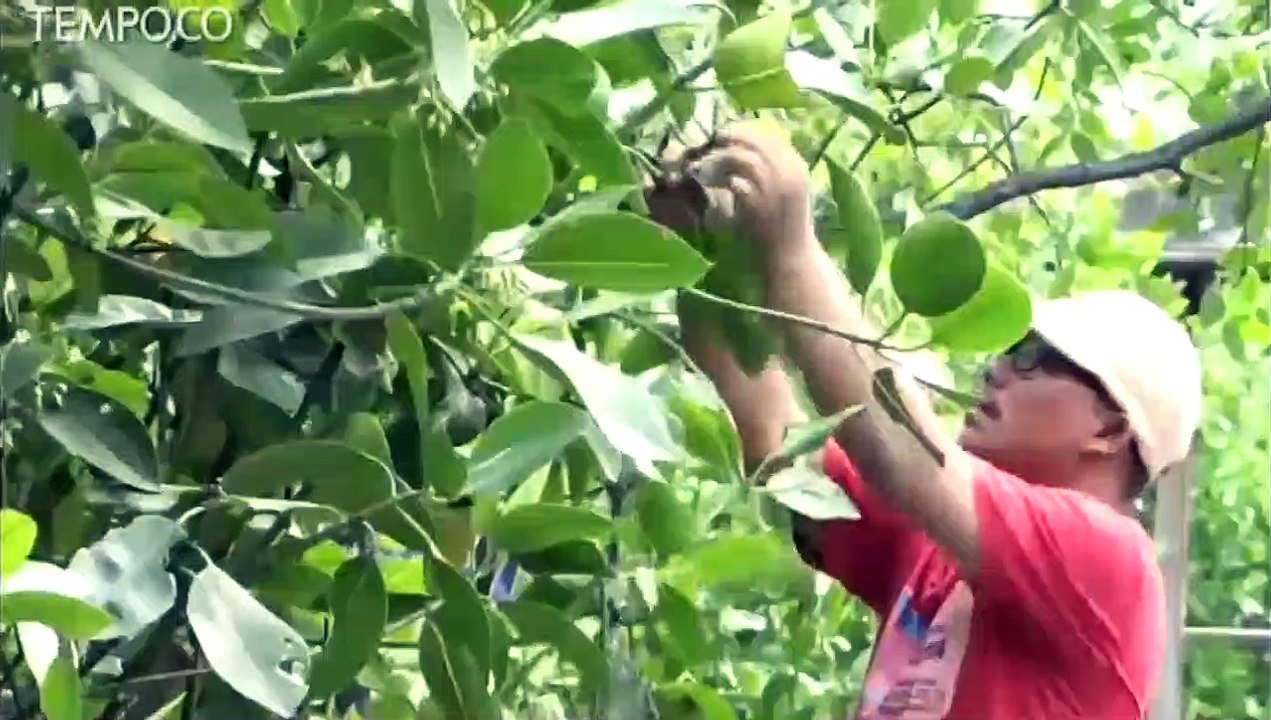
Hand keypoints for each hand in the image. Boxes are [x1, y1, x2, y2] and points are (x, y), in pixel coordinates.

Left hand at [687, 121, 816, 257]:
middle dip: (733, 138)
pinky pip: (735, 182)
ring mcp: (773, 188)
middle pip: (756, 144)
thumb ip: (775, 168)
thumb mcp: (788, 190)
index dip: (747, 132)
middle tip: (715, 138)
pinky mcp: (757, 205)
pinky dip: (721, 179)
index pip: (771, 137)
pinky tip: (711, 182)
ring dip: (720, 158)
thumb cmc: (786, 224)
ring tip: (706, 162)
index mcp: (797, 167)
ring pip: (742, 159)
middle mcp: (788, 174)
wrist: (790, 255)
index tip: (730, 132)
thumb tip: (748, 147)